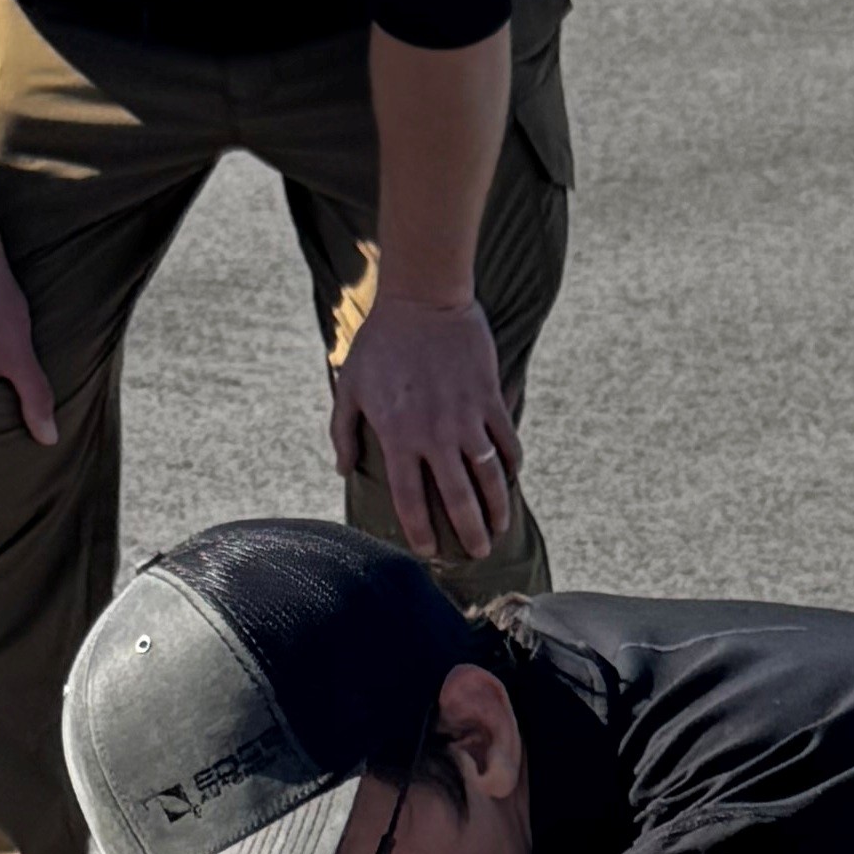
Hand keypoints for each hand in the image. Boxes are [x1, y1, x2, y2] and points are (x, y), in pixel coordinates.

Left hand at [327, 288, 519, 565]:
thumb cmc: (379, 343)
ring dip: (498, 507)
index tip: (429, 550)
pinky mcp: (489, 399)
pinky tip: (511, 478)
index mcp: (398, 437)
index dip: (421, 532)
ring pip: (489, 477)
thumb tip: (343, 469)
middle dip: (470, 533)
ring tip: (500, 528)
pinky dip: (511, 464)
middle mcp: (435, 435)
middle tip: (478, 554)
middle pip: (458, 499)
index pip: (411, 500)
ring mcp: (467, 418)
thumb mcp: (349, 386)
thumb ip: (343, 431)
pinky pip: (507, 442)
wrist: (422, 299)